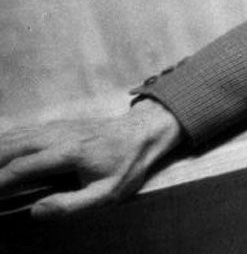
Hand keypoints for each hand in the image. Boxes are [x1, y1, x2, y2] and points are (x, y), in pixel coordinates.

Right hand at [0, 98, 182, 218]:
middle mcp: (58, 135)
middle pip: (12, 147)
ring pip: (16, 136)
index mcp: (68, 152)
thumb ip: (71, 205)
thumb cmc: (126, 164)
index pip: (22, 167)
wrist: (143, 132)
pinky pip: (25, 131)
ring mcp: (58, 127)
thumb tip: (36, 212)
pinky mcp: (59, 125)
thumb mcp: (106, 193)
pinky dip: (6, 140)